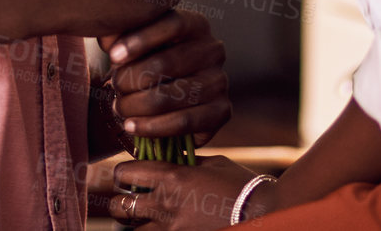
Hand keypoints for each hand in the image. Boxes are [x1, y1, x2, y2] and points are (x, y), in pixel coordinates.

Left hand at [101, 9, 230, 145]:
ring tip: (119, 107)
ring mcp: (220, 81)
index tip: (113, 57)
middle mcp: (214, 49)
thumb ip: (120, 34)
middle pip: (166, 64)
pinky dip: (152, 127)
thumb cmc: (148, 60)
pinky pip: (183, 122)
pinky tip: (130, 126)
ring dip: (136, 105)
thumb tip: (106, 35)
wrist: (169, 95)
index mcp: (196, 24)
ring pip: (170, 96)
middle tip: (114, 86)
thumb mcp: (135, 42)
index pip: (172, 24)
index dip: (140, 39)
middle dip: (131, 79)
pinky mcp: (222, 111)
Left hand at [103, 156, 268, 228]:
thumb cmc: (239, 184)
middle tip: (132, 197)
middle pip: (120, 206)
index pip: (125, 173)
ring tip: (146, 215)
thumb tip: (171, 157)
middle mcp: (165, 204)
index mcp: (172, 177)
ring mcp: (171, 228)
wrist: (260, 213)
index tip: (130, 172)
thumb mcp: (212, 163)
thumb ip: (186, 161)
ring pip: (133, 230)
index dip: (124, 172)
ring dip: (136, 222)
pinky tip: (163, 225)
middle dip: (121, 201)